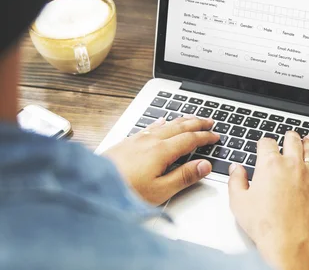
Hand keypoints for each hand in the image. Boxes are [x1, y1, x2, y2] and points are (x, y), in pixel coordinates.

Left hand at [104, 116, 218, 204]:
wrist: (90, 187)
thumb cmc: (124, 192)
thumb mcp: (160, 191)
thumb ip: (184, 176)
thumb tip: (204, 165)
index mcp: (162, 151)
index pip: (190, 139)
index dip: (205, 137)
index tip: (215, 136)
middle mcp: (151, 140)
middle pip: (180, 126)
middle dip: (197, 123)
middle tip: (210, 121)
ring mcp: (138, 139)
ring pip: (166, 124)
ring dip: (182, 120)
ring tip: (192, 118)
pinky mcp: (127, 142)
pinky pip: (151, 126)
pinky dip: (162, 122)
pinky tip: (162, 121)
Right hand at [228, 133, 308, 269]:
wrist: (291, 246)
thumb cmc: (266, 227)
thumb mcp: (239, 203)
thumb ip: (236, 181)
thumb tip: (236, 169)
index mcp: (270, 165)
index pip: (267, 143)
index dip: (263, 143)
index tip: (263, 145)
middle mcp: (292, 165)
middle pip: (292, 140)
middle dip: (288, 137)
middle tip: (288, 137)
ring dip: (308, 142)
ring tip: (307, 139)